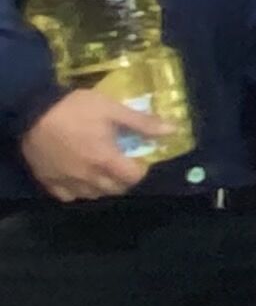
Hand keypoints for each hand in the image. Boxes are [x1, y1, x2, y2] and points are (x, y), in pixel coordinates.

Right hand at [22, 87, 153, 200]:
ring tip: (103, 170)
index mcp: (106, 160)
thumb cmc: (75, 109)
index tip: (139, 158)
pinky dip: (78, 191)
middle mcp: (88, 177)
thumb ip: (142, 123)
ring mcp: (67, 182)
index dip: (141, 169)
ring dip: (104, 186)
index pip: (134, 178)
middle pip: (116, 189)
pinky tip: (80, 178)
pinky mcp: (48, 182)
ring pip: (93, 195)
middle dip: (124, 179)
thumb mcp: (112, 109)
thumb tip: (172, 130)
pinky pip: (69, 196)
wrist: (32, 112)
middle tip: (123, 162)